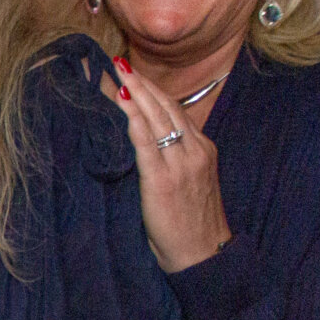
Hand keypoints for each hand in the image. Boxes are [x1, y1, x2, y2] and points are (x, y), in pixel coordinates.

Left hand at [104, 59, 232, 273]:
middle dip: (142, 83)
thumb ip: (174, 161)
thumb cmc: (190, 225)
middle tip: (119, 62)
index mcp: (203, 149)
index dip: (154, 91)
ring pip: (157, 117)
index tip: (134, 75)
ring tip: (116, 72)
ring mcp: (181, 164)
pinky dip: (133, 118)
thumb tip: (143, 144)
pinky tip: (121, 102)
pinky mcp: (164, 180)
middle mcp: (195, 150)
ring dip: (135, 92)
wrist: (203, 256)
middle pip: (166, 106)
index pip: (176, 111)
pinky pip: (146, 142)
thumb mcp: (189, 184)